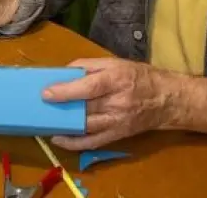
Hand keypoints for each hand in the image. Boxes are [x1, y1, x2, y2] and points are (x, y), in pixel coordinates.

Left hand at [41, 58, 175, 150]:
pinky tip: (59, 138)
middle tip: (39, 106)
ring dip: (64, 126)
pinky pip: (93, 142)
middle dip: (61, 108)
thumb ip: (89, 65)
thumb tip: (64, 71)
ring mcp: (118, 122)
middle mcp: (118, 102)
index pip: (89, 87)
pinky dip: (74, 143)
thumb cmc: (139, 76)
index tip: (46, 93)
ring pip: (87, 126)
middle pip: (85, 108)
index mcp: (117, 79)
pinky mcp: (118, 135)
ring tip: (44, 121)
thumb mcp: (116, 62)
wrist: (167, 99)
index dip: (67, 91)